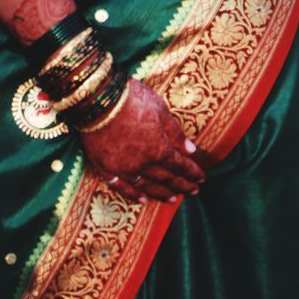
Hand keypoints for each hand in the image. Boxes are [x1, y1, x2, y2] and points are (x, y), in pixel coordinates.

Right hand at [79, 79, 205, 202]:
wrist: (97, 99)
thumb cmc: (131, 98)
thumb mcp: (159, 109)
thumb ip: (175, 132)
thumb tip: (191, 150)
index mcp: (159, 149)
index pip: (180, 165)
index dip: (192, 172)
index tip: (202, 178)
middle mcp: (143, 164)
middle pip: (166, 179)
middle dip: (182, 186)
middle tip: (194, 192)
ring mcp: (123, 168)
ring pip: (146, 186)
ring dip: (162, 193)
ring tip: (173, 199)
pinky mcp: (105, 168)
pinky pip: (121, 187)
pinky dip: (133, 195)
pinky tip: (142, 200)